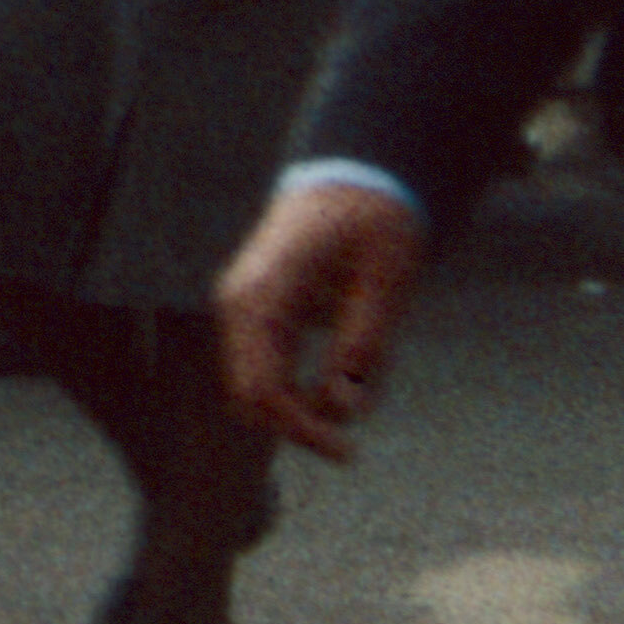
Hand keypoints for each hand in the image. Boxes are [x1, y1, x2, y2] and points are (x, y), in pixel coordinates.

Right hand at [215, 175, 427, 464]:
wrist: (355, 172)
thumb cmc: (374, 222)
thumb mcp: (384, 284)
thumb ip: (363, 348)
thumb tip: (344, 412)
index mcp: (262, 294)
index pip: (262, 387)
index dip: (302, 430)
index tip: (349, 451)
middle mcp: (238, 302)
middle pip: (247, 394)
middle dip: (297, 427)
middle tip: (350, 446)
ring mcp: (242, 306)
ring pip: (252, 384)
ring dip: (298, 407)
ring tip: (358, 388)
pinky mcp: (255, 310)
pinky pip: (263, 366)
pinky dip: (295, 387)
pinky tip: (339, 377)